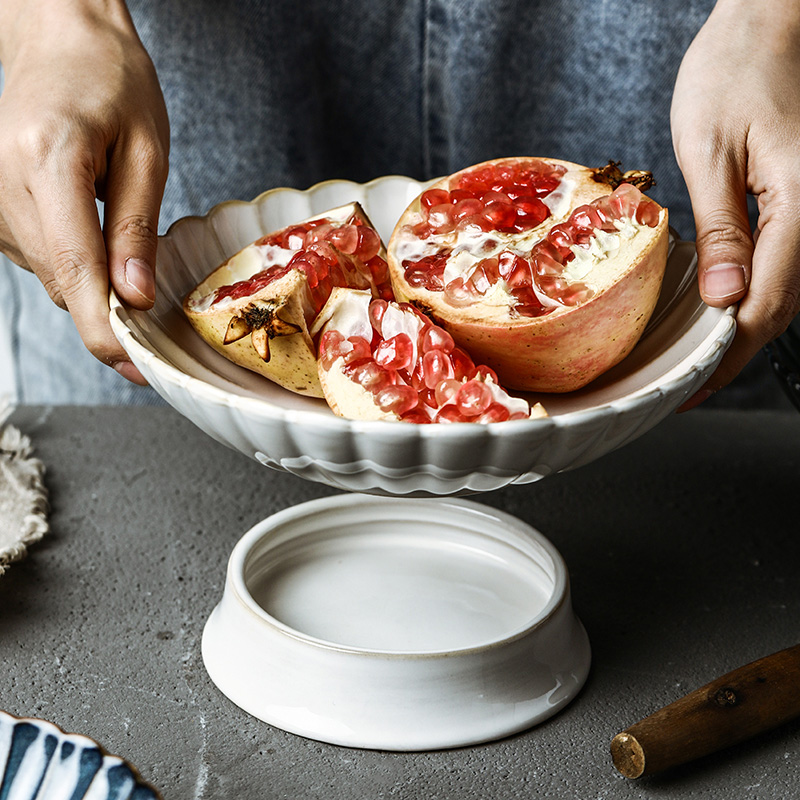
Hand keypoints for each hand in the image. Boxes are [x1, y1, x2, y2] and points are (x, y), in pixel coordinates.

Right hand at [0, 0, 168, 383]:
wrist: (59, 42)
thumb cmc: (112, 82)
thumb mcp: (148, 152)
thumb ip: (136, 228)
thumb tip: (134, 298)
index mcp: (46, 161)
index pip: (73, 269)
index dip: (105, 329)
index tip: (135, 367)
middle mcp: (3, 185)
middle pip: (61, 283)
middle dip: (110, 317)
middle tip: (157, 330)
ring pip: (52, 279)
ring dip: (96, 290)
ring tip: (133, 266)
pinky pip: (43, 261)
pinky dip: (79, 268)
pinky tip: (102, 243)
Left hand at [671, 0, 799, 408]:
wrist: (770, 20)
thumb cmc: (736, 70)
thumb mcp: (711, 153)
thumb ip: (722, 231)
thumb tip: (723, 301)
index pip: (766, 307)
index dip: (726, 356)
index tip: (691, 388)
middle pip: (782, 308)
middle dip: (732, 352)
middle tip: (687, 384)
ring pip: (787, 290)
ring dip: (743, 326)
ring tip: (698, 355)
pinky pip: (785, 262)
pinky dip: (753, 292)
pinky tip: (721, 305)